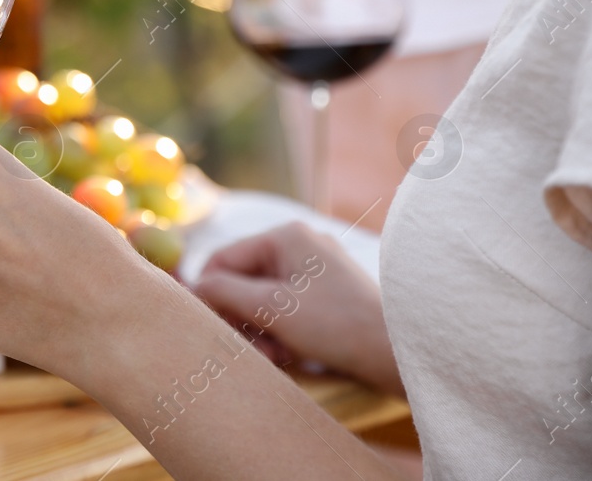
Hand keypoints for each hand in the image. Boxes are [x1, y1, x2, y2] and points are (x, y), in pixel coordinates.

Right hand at [194, 222, 403, 397]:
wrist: (400, 353)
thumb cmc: (336, 324)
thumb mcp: (272, 307)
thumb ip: (224, 291)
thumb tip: (192, 286)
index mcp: (285, 236)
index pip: (224, 258)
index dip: (210, 293)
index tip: (207, 327)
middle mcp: (300, 244)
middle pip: (244, 280)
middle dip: (242, 318)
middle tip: (251, 349)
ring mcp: (316, 269)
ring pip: (264, 298)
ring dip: (261, 330)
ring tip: (276, 356)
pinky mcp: (328, 294)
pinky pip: (287, 308)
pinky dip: (281, 331)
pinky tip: (291, 355)